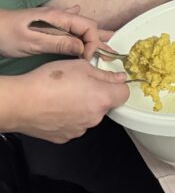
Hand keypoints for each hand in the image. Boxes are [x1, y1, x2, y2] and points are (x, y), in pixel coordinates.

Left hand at [0, 6, 111, 60]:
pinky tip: (84, 32)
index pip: (88, 27)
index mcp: (59, 18)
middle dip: (100, 40)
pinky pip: (71, 29)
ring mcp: (54, 21)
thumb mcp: (33, 41)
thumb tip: (82, 47)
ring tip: (109, 43)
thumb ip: (59, 42)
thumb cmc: (7, 34)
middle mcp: (60, 17)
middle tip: (114, 53)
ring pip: (80, 28)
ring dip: (94, 37)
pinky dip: (82, 34)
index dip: (92, 43)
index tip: (86, 59)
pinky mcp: (47, 27)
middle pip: (88, 26)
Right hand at [11, 59, 128, 142]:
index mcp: (102, 99)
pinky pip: (75, 124)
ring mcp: (79, 130)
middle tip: (80, 84)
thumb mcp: (82, 67)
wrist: (21, 102)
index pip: (124, 94)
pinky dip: (70, 116)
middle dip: (98, 94)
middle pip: (105, 104)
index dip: (118, 85)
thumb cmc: (50, 81)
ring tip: (65, 95)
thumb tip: (120, 78)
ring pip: (89, 115)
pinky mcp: (65, 137)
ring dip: (83, 106)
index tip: (109, 80)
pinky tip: (57, 107)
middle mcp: (94, 118)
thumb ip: (104, 74)